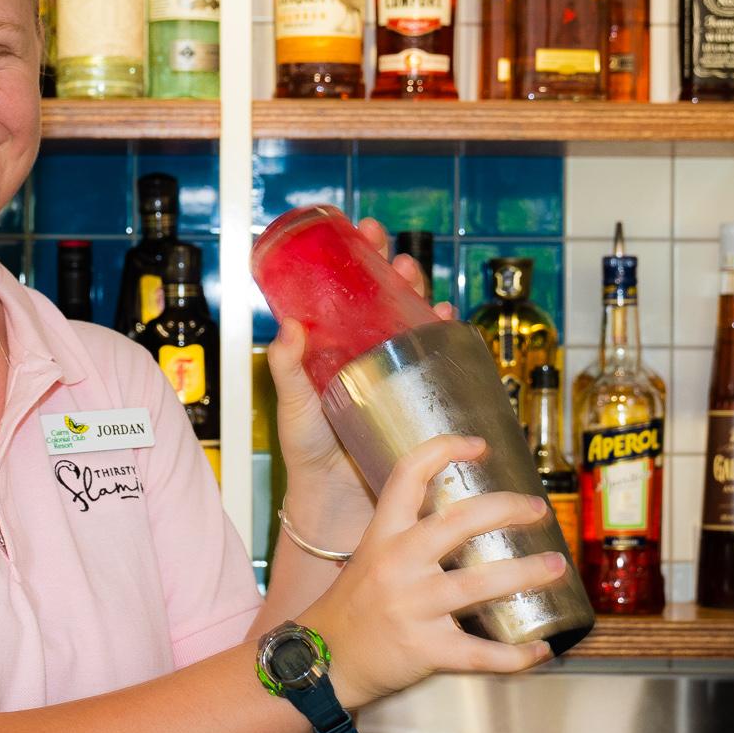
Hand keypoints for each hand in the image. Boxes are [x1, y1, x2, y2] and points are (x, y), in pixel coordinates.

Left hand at [272, 219, 454, 535]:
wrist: (338, 503)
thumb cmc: (309, 455)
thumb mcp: (293, 405)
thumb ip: (286, 368)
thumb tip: (286, 326)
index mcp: (337, 348)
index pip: (350, 292)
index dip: (357, 258)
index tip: (360, 229)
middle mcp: (369, 355)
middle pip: (388, 299)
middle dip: (394, 269)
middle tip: (392, 251)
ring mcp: (396, 376)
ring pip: (414, 323)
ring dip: (419, 295)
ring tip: (414, 277)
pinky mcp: (419, 398)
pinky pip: (437, 361)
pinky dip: (444, 335)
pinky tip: (447, 319)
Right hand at [300, 433, 562, 710]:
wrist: (323, 663)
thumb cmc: (354, 607)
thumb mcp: (370, 556)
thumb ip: (409, 536)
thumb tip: (465, 517)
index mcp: (383, 535)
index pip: (408, 475)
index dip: (444, 449)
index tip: (480, 445)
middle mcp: (398, 565)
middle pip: (459, 523)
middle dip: (506, 510)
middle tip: (538, 509)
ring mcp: (412, 608)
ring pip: (480, 585)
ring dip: (526, 573)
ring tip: (557, 566)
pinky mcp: (425, 651)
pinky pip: (480, 653)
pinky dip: (516, 654)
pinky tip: (541, 649)